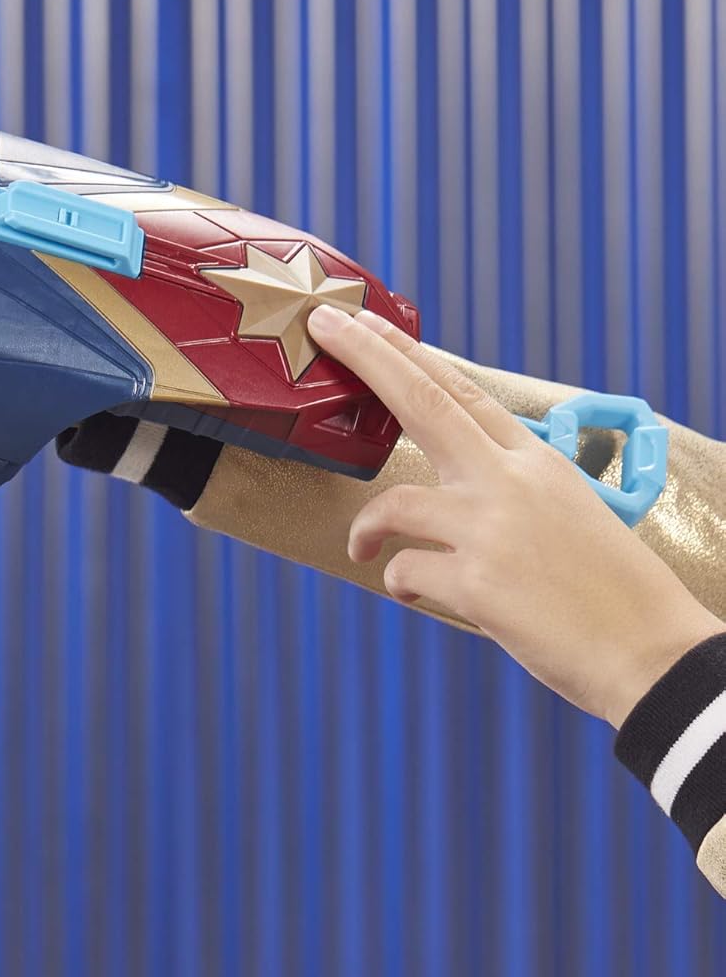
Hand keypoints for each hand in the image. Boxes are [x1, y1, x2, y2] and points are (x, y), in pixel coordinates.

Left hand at [306, 304, 725, 726]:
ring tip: (364, 549)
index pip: (461, 392)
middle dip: (368, 356)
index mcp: (537, 462)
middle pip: (422, 402)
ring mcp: (491, 530)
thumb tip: (457, 484)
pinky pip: (405, 571)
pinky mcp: (476, 584)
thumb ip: (510, 489)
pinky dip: (399, 583)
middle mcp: (511, 483)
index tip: (367, 322)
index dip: (408, 355)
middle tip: (324, 325)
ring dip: (366, 528)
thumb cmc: (610, 590)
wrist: (653, 654)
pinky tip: (414, 594)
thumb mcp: (569, 513)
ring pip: (394, 503)